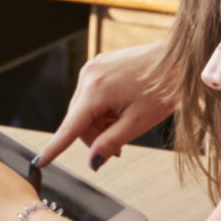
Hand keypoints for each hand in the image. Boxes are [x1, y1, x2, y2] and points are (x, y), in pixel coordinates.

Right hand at [33, 40, 172, 170]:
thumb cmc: (165, 88)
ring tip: (125, 125)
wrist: (181, 58)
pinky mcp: (100, 64)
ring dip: (99, 122)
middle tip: (117, 150)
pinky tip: (123, 109)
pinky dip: (103, 108)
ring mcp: (93, 67)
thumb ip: (111, 142)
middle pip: (78, 118)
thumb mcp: (139, 121)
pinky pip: (92, 93)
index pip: (70, 127)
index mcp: (96, 90)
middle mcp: (88, 76)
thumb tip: (92, 162)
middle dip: (93, 136)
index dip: (55, 147)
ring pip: (85, 107)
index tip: (40, 162)